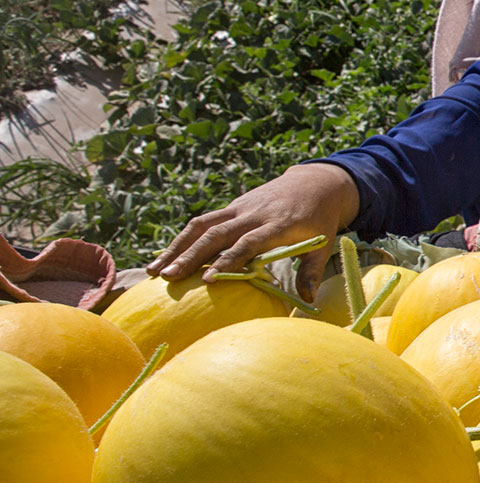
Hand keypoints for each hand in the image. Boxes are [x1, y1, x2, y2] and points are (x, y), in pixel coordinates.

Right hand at [149, 163, 360, 295]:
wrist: (314, 183)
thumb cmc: (319, 219)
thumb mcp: (322, 244)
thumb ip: (312, 270)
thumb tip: (307, 299)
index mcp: (277, 225)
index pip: (247, 243)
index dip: (227, 261)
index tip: (207, 280)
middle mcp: (253, 214)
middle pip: (216, 234)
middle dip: (190, 256)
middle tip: (168, 278)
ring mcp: (239, 208)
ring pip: (202, 225)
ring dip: (176, 247)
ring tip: (155, 271)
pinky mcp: (231, 206)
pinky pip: (203, 221)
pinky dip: (182, 238)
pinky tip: (165, 257)